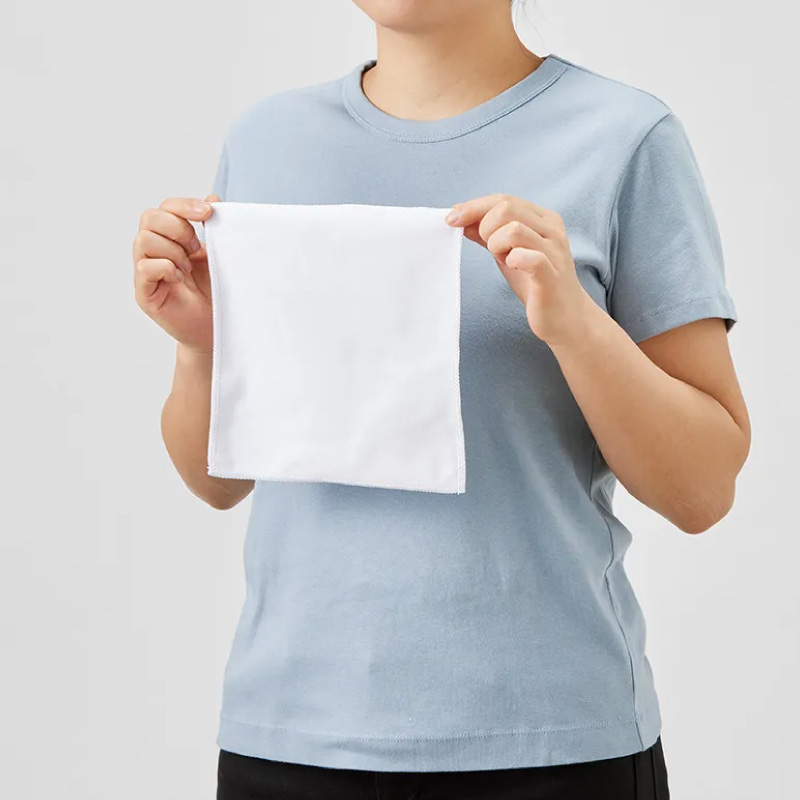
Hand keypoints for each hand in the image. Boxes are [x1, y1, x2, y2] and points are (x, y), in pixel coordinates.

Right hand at [133, 195, 218, 352]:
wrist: (217, 325)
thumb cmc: (216, 290)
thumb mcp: (219, 253)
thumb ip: (214, 227)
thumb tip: (212, 197)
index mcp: (169, 237)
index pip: (165, 208)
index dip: (184, 206)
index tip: (208, 213)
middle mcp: (153, 251)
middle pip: (149, 218)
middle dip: (178, 228)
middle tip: (196, 248)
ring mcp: (145, 271)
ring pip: (145, 240)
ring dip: (173, 250)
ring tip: (188, 268)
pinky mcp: (144, 292)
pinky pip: (145, 268)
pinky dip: (166, 268)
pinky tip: (180, 278)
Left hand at [445, 194, 595, 346]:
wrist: (565, 317)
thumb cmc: (535, 283)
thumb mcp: (507, 253)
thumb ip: (487, 234)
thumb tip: (460, 218)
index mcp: (542, 219)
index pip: (503, 199)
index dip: (473, 207)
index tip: (451, 219)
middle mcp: (551, 229)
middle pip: (506, 207)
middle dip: (485, 227)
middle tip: (491, 250)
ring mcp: (554, 251)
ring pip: (514, 229)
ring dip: (497, 245)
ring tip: (504, 260)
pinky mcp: (552, 275)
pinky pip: (529, 257)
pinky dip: (513, 260)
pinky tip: (512, 266)